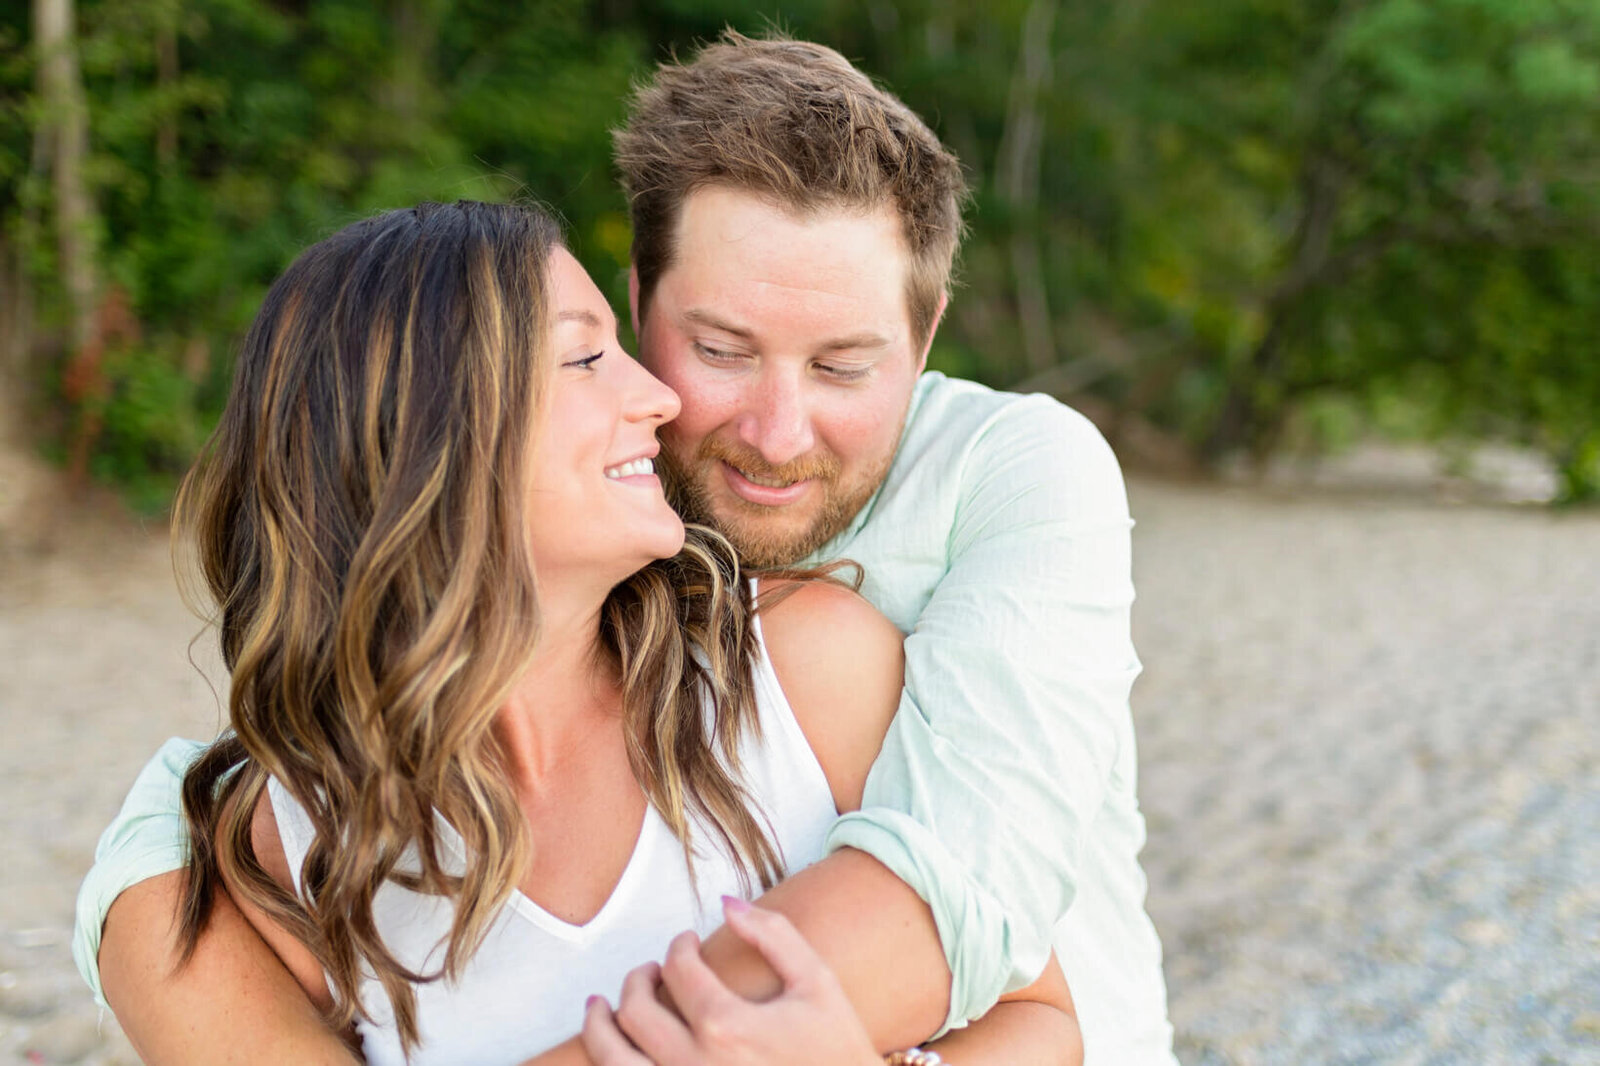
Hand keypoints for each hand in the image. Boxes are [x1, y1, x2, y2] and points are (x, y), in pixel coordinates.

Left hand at [580, 896, 881, 1065]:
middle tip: (649, 970)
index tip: (685, 941)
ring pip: (612, 1061)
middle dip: (635, 981)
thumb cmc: (838, 1051)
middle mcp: (695, 1065)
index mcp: (727, 1026)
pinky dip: (615, 1065)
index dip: (678, 945)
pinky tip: (621, 1052)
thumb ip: (773, 934)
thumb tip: (727, 902)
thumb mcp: (818, 983)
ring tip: (600, 1009)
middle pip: (634, 1012)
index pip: (679, 969)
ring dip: (598, 1029)